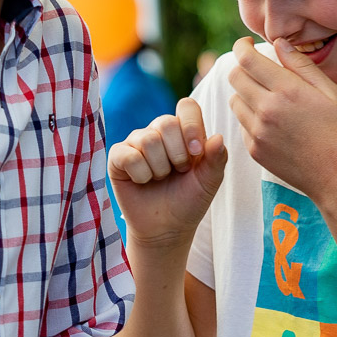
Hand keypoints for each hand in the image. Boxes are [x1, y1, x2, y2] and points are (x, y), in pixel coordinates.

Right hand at [107, 98, 228, 246]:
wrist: (166, 229)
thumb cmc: (188, 201)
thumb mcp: (209, 182)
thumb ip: (217, 159)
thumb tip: (218, 137)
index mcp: (183, 131)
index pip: (187, 107)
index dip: (192, 127)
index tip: (196, 153)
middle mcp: (159, 132)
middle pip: (166, 122)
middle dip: (177, 154)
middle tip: (178, 171)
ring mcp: (136, 142)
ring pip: (148, 140)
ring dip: (159, 168)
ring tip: (160, 179)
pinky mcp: (118, 157)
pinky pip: (128, 155)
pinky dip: (141, 174)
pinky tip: (142, 182)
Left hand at [226, 36, 336, 199]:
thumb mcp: (331, 92)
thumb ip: (301, 65)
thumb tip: (279, 43)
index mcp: (287, 91)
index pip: (246, 60)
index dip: (242, 47)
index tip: (247, 45)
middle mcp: (266, 110)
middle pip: (234, 77)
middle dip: (243, 67)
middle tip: (258, 69)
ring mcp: (257, 132)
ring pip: (235, 101)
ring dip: (245, 92)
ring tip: (267, 95)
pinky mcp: (254, 150)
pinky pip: (242, 124)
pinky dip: (250, 117)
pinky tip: (272, 121)